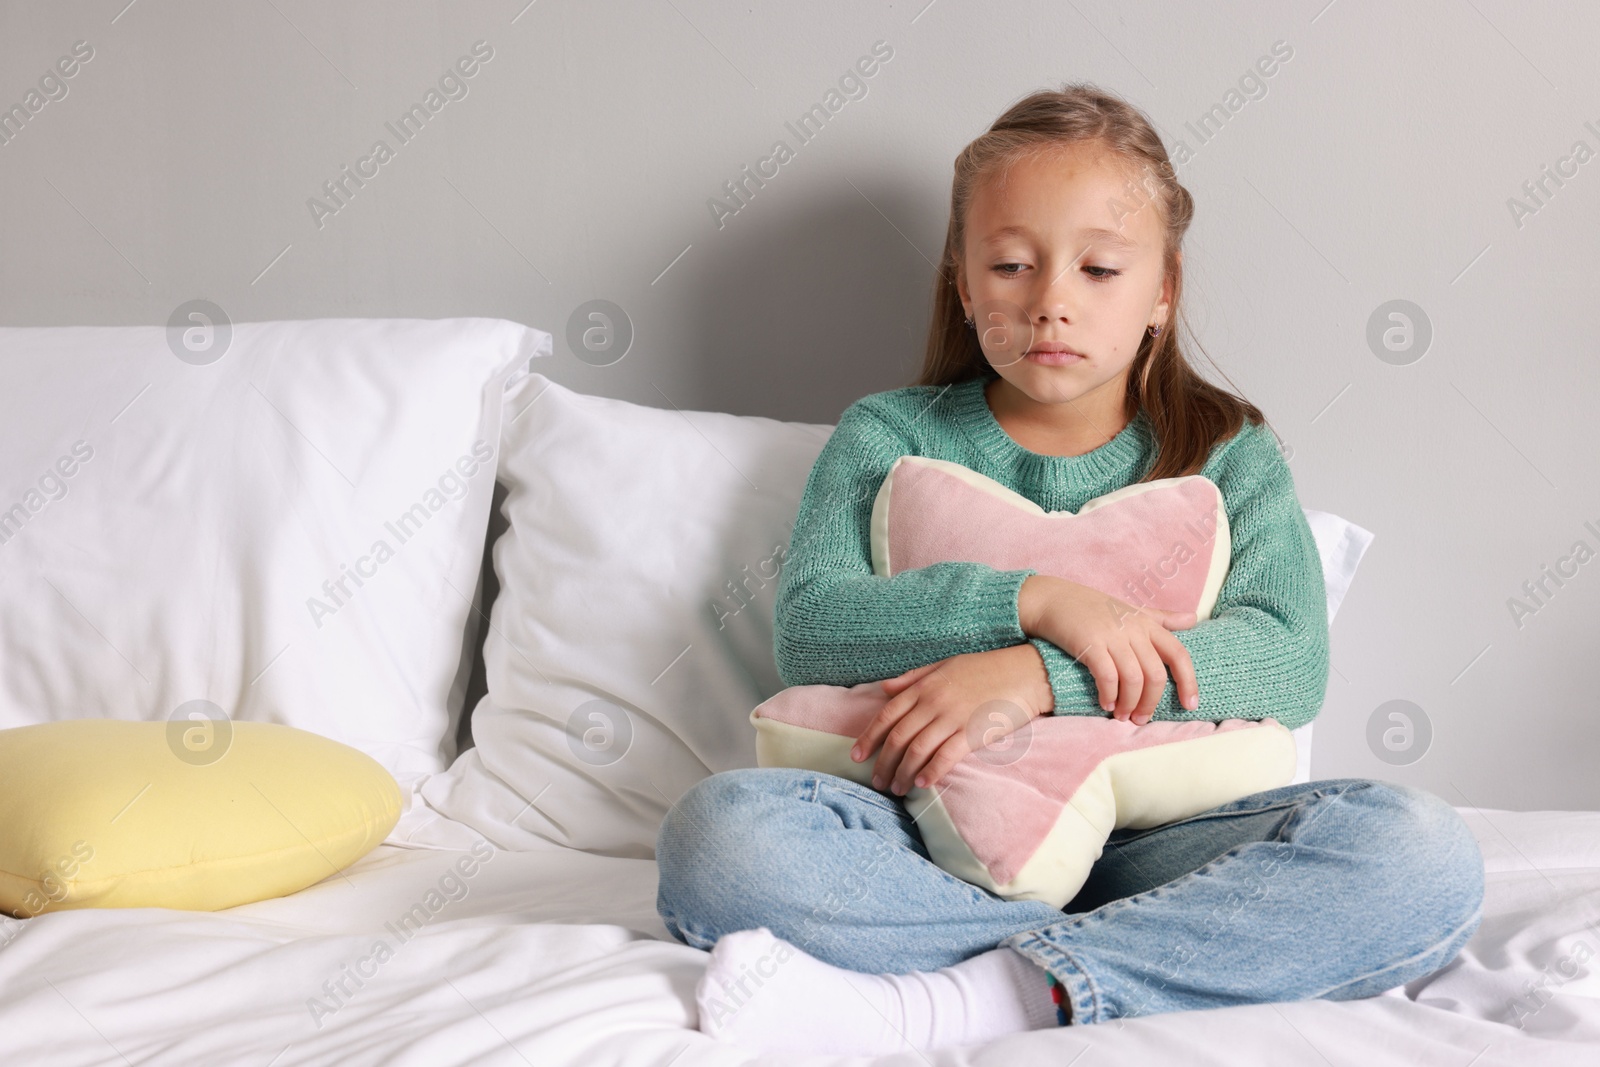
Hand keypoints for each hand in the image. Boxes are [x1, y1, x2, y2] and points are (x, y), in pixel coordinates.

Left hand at [849, 643, 1051, 795]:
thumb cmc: (986, 669)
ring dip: (903, 773)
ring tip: (896, 789)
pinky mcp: (973, 733)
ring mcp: (953, 718)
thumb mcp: (946, 664)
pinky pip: (945, 756)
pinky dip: (931, 772)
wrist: (1026, 672)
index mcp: (924, 686)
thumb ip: (913, 677)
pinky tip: (922, 784)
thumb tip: (884, 688)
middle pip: (898, 737)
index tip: (858, 756)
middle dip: (883, 763)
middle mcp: (933, 702)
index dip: (870, 737)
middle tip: (877, 782)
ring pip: (917, 750)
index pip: (887, 715)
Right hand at [1018, 575, 1198, 724]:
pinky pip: (1107, 676)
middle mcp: (1133, 629)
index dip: (1188, 682)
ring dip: (1130, 704)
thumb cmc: (1093, 607)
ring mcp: (1111, 635)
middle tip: (1141, 719)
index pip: (1179, 655)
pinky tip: (1106, 704)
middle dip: (1151, 703)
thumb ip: (1161, 618)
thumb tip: (1193, 618)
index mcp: (1147, 624)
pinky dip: (1109, 695)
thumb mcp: (1131, 609)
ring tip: (1122, 716)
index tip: (1189, 705)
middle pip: (1155, 675)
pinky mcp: (1089, 643)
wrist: (1053, 599)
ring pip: (1133, 679)